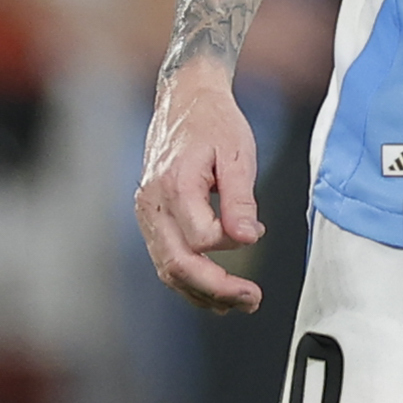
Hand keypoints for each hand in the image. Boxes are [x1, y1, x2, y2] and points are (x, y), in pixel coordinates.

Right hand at [136, 62, 265, 311]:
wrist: (185, 99)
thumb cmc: (215, 123)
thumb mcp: (237, 153)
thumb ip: (241, 199)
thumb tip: (249, 240)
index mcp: (175, 185)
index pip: (200, 238)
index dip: (230, 245)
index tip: (256, 234)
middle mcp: (153, 204)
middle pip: (177, 265)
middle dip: (216, 289)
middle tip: (252, 299)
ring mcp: (147, 213)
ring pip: (168, 269)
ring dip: (203, 292)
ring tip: (239, 303)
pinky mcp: (151, 218)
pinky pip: (165, 258)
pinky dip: (190, 279)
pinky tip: (216, 291)